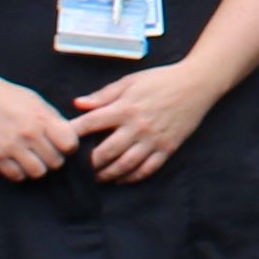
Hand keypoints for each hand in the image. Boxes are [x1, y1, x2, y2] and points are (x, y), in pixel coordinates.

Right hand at [0, 71, 81, 184]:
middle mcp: (29, 132)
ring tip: (31, 158)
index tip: (61, 144)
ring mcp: (11, 145)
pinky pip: (16, 176)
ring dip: (37, 167)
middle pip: (56, 162)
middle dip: (52, 158)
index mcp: (42, 117)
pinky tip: (16, 161)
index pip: (69, 144)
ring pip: (38, 172)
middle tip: (43, 152)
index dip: (68, 146)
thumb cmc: (5, 95)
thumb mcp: (34, 100)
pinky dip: (19, 172)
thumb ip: (52, 118)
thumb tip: (69, 135)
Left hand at [74, 59, 222, 184]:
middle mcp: (137, 126)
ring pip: (125, 165)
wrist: (196, 84)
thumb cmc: (161, 79)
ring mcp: (153, 140)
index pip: (91, 124)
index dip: (73, 134)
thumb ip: (103, 95)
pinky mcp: (167, 148)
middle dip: (89, 163)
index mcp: (125, 107)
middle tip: (78, 168)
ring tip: (97, 177)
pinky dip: (132, 177)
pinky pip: (147, 169)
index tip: (61, 142)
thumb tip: (78, 104)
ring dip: (107, 175)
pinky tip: (121, 178)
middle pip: (106, 152)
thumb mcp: (130, 81)